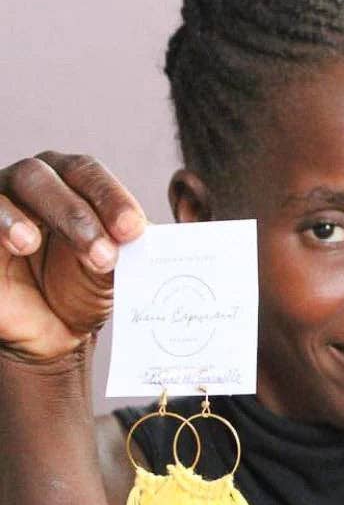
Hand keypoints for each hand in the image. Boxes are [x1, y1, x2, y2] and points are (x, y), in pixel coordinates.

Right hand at [0, 153, 146, 363]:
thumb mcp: (119, 267)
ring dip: (37, 220)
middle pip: (48, 178)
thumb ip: (137, 247)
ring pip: (11, 190)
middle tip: (104, 255)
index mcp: (72, 181)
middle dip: (79, 215)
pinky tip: (21, 244)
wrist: (55, 330)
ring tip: (50, 246)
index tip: (134, 231)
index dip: (111, 198)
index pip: (89, 174)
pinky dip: (1, 224)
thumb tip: (166, 238)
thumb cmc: (88, 286)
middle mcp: (32, 183)